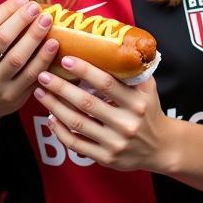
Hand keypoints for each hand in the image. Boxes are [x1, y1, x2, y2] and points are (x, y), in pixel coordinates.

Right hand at [0, 0, 58, 126]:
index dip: (8, 8)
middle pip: (3, 39)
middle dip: (22, 20)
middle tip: (37, 7)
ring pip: (18, 58)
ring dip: (35, 37)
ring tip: (47, 21)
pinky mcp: (12, 97)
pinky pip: (31, 75)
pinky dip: (43, 58)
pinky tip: (53, 44)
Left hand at [33, 56, 169, 171]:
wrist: (161, 148)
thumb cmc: (149, 110)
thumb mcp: (148, 88)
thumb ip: (132, 69)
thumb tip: (112, 43)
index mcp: (136, 102)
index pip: (106, 83)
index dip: (85, 70)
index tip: (66, 59)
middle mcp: (126, 123)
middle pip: (86, 103)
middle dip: (61, 88)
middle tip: (43, 75)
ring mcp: (115, 143)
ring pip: (77, 124)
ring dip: (54, 107)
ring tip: (40, 92)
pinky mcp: (106, 158)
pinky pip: (76, 144)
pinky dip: (60, 131)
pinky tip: (50, 117)